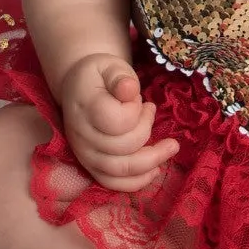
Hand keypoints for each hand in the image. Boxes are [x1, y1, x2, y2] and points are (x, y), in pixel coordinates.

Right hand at [60, 52, 169, 190]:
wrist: (78, 87)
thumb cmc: (99, 75)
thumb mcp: (109, 65)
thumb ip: (120, 76)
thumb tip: (129, 89)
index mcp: (85, 107)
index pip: (118, 122)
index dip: (136, 112)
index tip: (140, 100)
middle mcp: (81, 135)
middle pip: (123, 148)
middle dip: (147, 130)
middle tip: (150, 111)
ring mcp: (84, 154)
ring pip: (121, 170)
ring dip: (152, 160)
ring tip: (170, 147)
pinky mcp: (90, 166)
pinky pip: (113, 183)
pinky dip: (137, 181)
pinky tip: (155, 169)